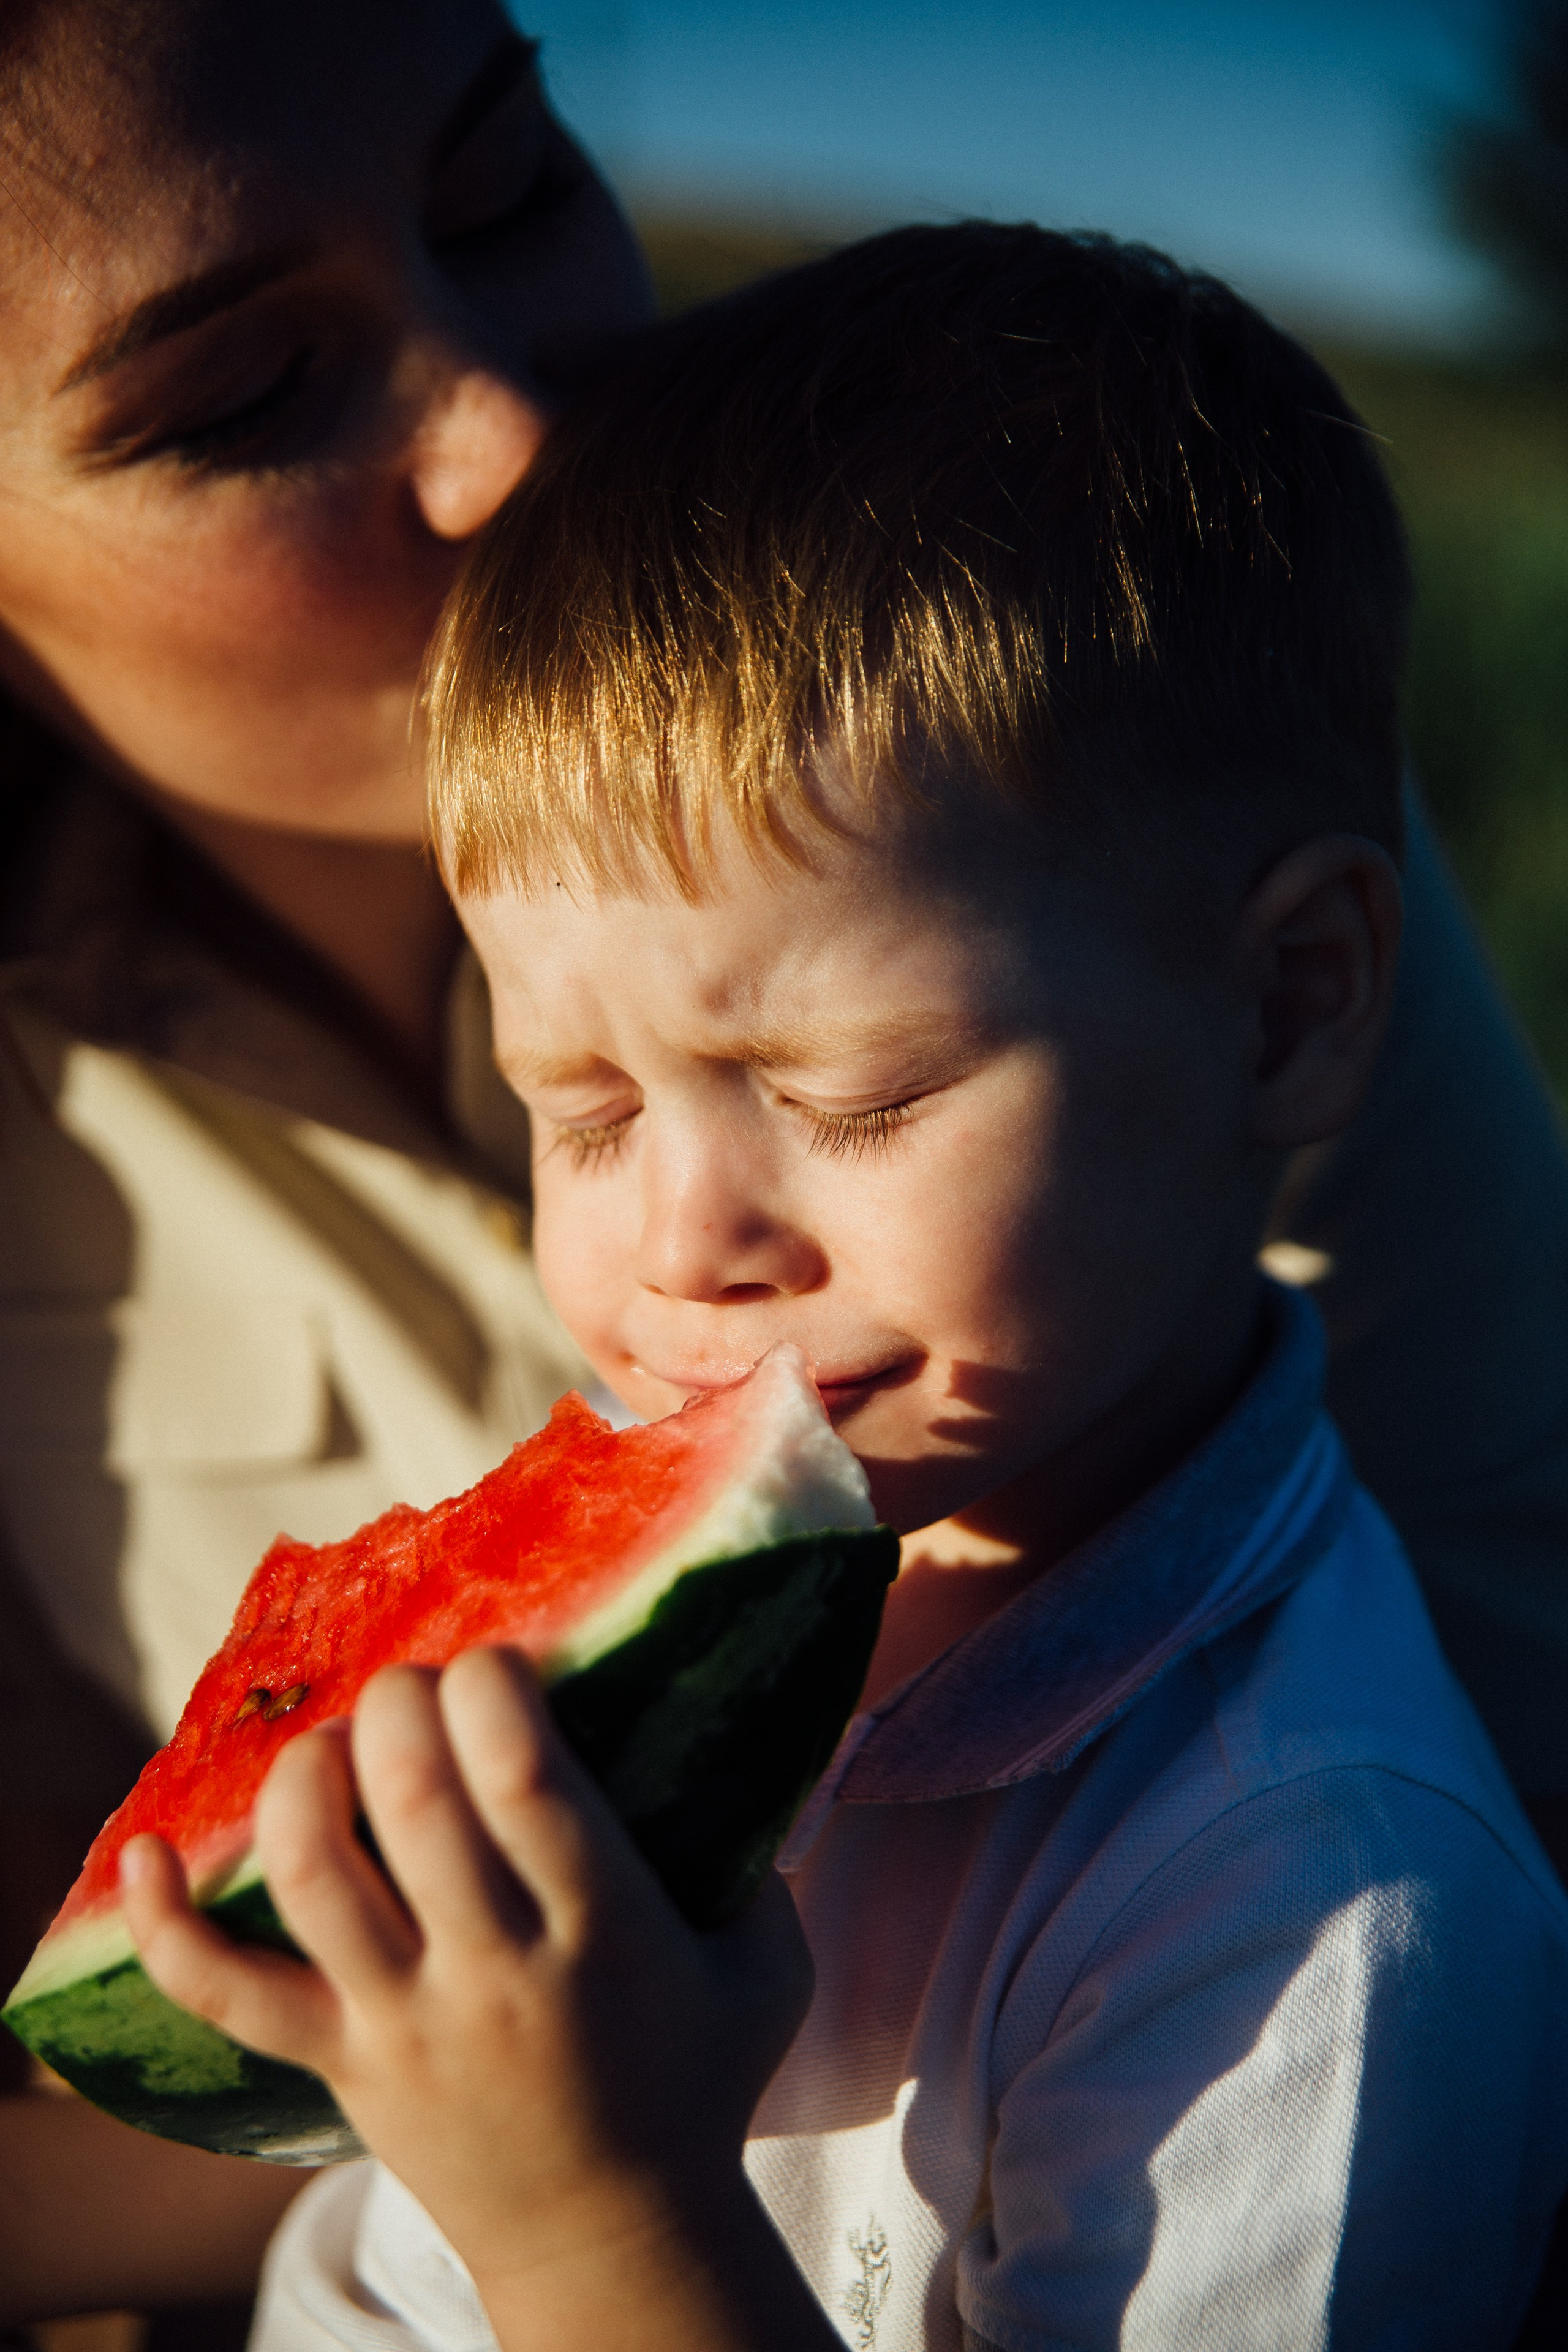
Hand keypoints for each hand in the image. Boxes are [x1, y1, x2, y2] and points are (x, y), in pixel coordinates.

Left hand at [122, 1649, 829, 2350]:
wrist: (613, 2240)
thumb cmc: (697, 2078)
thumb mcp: (766, 1966)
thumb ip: (762, 1856)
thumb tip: (739, 1722)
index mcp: (602, 1934)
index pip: (526, 1784)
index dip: (494, 1692)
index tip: (496, 1657)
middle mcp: (492, 1975)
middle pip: (413, 1802)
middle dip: (402, 1702)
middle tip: (417, 1681)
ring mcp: (401, 2025)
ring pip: (313, 1876)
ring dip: (308, 1776)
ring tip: (336, 1742)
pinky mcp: (335, 2065)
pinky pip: (226, 1996)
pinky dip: (168, 1925)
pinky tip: (145, 1854)